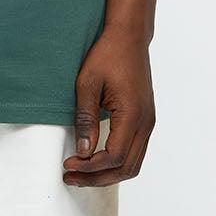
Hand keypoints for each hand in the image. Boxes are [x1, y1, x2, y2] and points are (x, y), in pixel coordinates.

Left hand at [63, 28, 155, 186]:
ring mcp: (148, 122)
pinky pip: (135, 152)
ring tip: (81, 174)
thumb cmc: (107, 55)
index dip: (89, 167)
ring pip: (133, 164)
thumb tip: (83, 151)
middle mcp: (146, 122)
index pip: (113, 156)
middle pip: (126, 167)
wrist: (129, 37)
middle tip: (70, 178)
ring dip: (108, 174)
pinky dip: (117, 163)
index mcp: (133, 114)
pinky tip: (96, 161)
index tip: (67, 164)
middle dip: (97, 178)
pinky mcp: (145, 120)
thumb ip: (86, 119)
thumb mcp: (87, 84)